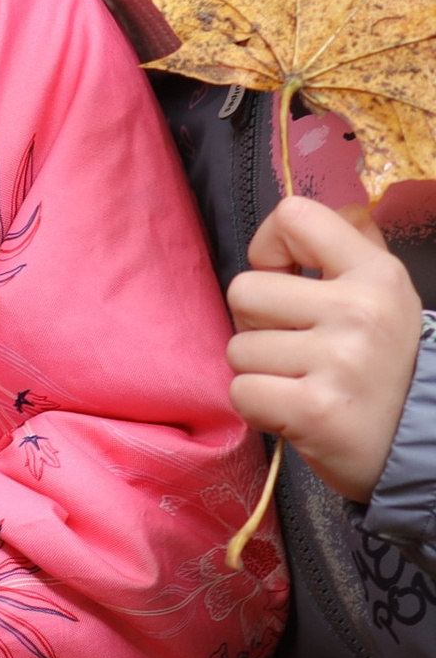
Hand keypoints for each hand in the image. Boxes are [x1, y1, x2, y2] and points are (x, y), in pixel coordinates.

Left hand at [227, 195, 422, 500]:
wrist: (423, 449)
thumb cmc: (390, 369)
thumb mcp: (390, 299)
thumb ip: (358, 250)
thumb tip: (340, 209)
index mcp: (376, 274)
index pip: (294, 216)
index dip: (270, 248)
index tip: (286, 278)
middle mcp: (360, 310)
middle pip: (244, 290)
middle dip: (258, 324)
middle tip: (298, 350)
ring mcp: (339, 360)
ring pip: (239, 348)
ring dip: (261, 371)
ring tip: (304, 383)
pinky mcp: (315, 409)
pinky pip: (242, 392)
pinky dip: (259, 408)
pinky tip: (296, 412)